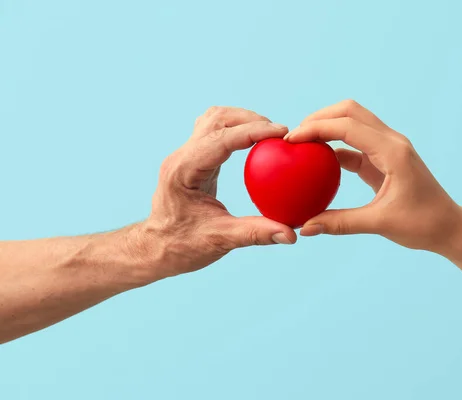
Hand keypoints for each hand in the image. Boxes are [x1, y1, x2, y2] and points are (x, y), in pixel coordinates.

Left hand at [134, 107, 296, 280]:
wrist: (157, 248)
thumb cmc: (182, 246)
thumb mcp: (220, 241)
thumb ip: (256, 234)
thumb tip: (291, 235)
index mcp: (183, 171)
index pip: (221, 140)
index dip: (254, 131)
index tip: (282, 132)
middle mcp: (181, 157)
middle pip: (217, 119)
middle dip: (251, 120)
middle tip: (280, 133)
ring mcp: (185, 155)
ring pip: (214, 119)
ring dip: (242, 120)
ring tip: (269, 134)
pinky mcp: (192, 159)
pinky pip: (215, 132)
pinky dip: (236, 131)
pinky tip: (253, 143)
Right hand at [284, 100, 461, 252]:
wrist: (448, 227)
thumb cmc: (422, 224)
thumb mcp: (379, 224)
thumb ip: (340, 223)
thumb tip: (305, 227)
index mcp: (392, 151)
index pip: (348, 126)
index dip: (316, 128)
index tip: (292, 139)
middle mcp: (391, 142)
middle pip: (349, 111)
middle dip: (319, 118)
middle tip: (294, 136)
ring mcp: (388, 147)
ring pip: (352, 122)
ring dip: (326, 128)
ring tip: (301, 145)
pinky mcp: (383, 158)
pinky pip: (354, 144)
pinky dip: (334, 147)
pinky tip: (316, 162)